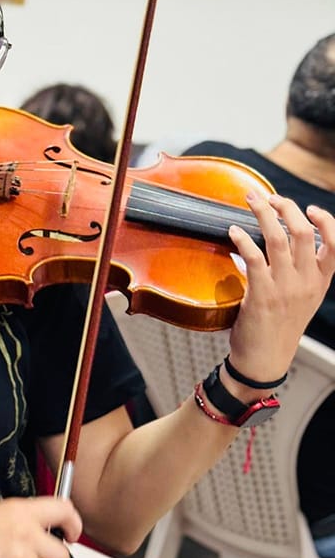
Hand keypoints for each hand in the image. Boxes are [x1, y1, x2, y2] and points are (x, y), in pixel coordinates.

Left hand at [227, 193, 334, 386]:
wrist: (265, 360)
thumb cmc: (279, 326)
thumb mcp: (302, 298)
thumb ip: (300, 271)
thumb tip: (282, 239)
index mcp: (320, 282)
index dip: (327, 222)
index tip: (311, 209)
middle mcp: (306, 282)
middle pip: (303, 232)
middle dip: (285, 207)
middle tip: (268, 196)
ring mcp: (284, 288)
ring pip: (277, 238)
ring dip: (262, 213)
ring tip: (250, 200)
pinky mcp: (261, 295)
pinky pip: (252, 257)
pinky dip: (242, 238)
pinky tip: (233, 231)